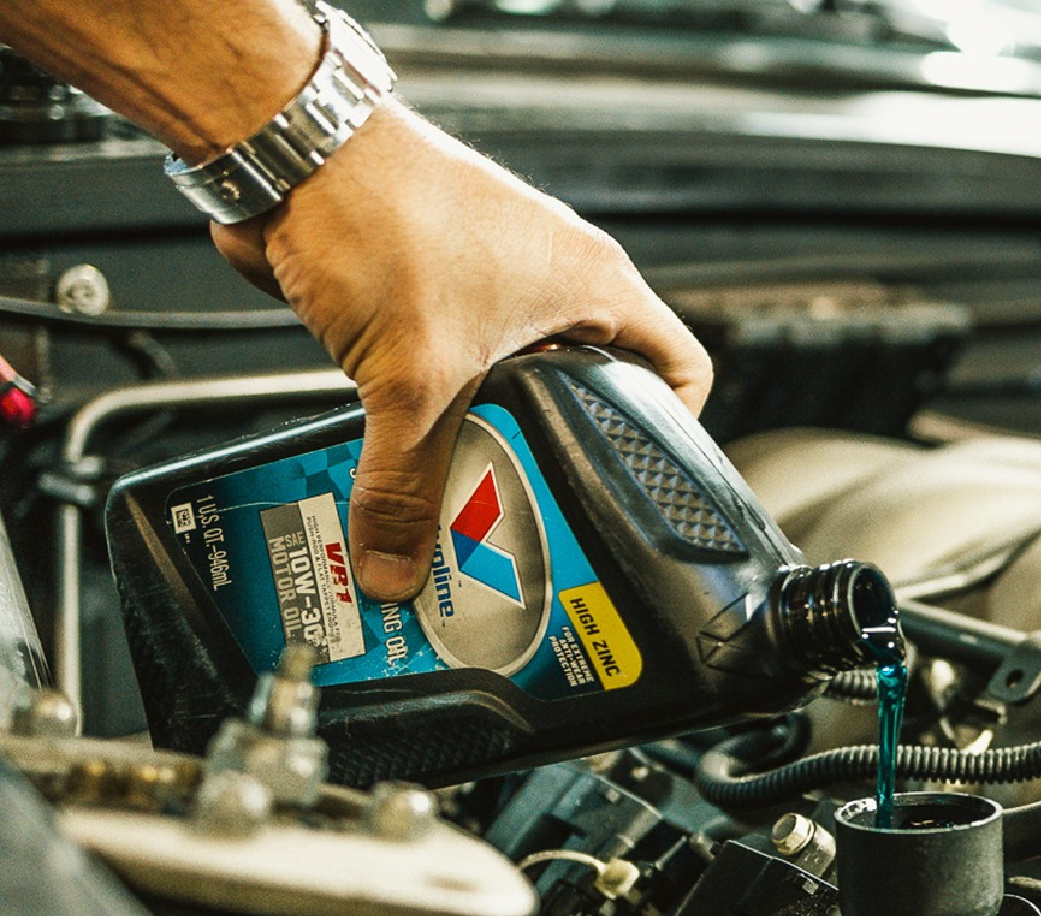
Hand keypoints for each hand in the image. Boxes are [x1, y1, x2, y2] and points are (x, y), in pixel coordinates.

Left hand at [212, 99, 711, 601]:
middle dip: (560, 462)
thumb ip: (406, 483)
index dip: (676, 437)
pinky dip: (434, 422)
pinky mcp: (437, 298)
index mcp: (593, 287)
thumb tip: (395, 566)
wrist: (288, 154)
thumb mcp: (413, 376)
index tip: (637, 492)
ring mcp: (495, 290)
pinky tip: (404, 461)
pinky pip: (453, 380)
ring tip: (464, 502)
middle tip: (536, 518)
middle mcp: (554, 286)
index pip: (681, 370)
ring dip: (488, 446)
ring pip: (514, 394)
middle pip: (590, 399)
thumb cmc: (379, 210)